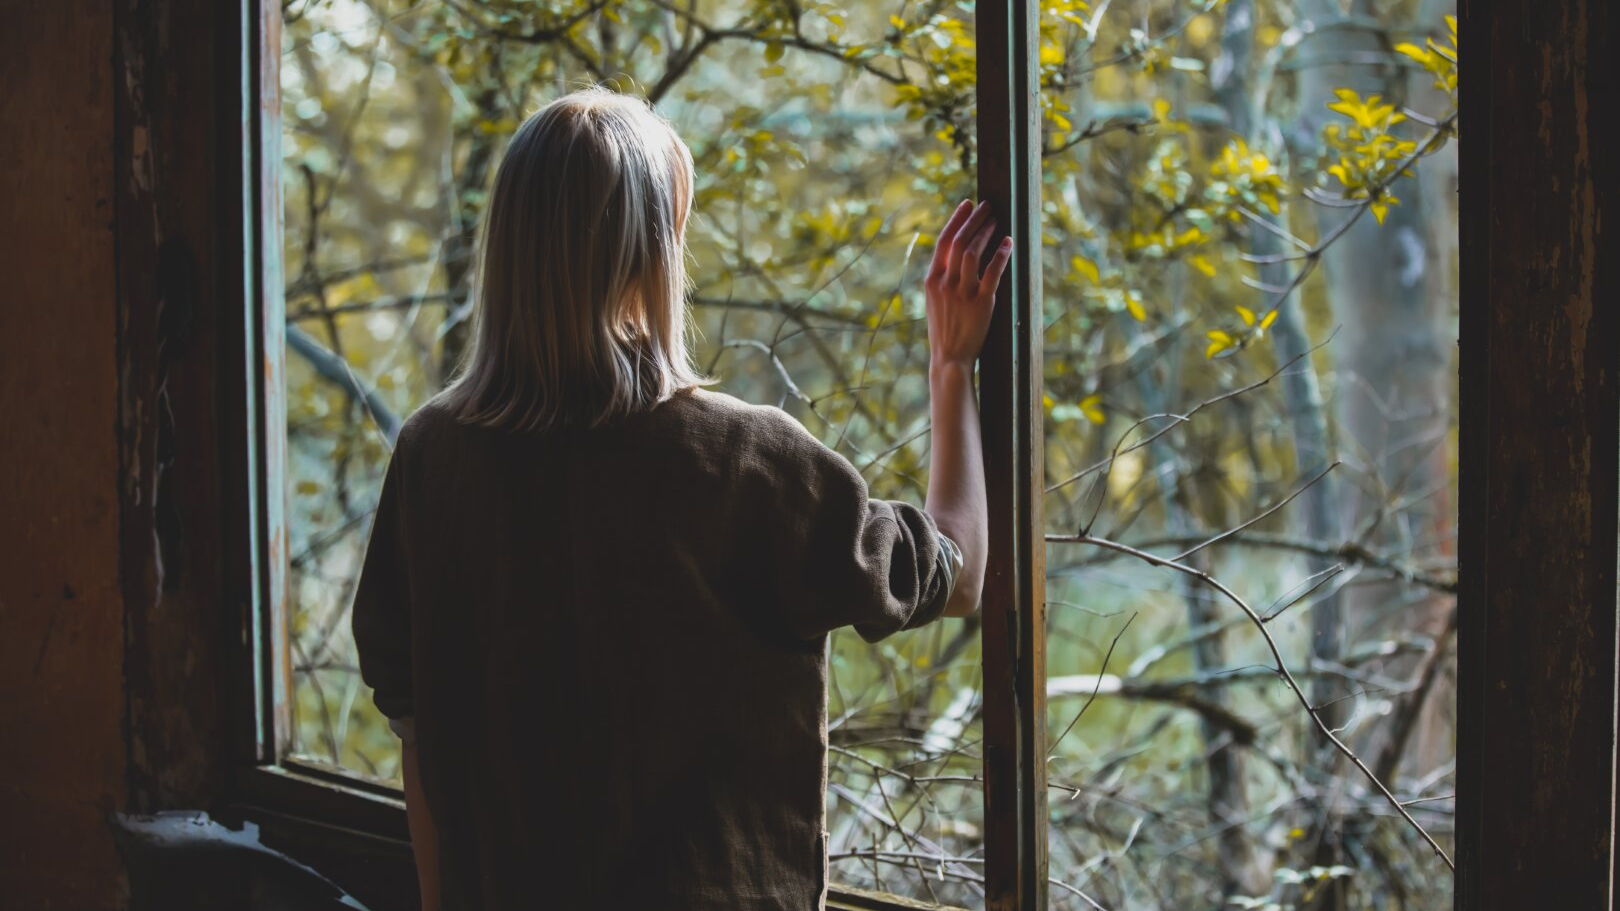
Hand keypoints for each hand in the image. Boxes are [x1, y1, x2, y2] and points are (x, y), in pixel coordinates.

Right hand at [925, 199, 1012, 366]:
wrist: (949, 358)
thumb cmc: (945, 329)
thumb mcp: (935, 300)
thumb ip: (943, 277)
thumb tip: (956, 254)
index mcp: (932, 280)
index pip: (944, 241)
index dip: (957, 219)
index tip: (968, 204)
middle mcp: (945, 283)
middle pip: (960, 241)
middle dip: (975, 220)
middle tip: (988, 206)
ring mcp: (962, 293)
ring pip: (973, 253)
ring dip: (986, 232)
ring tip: (996, 221)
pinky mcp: (981, 303)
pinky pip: (992, 273)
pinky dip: (1000, 254)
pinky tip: (1007, 243)